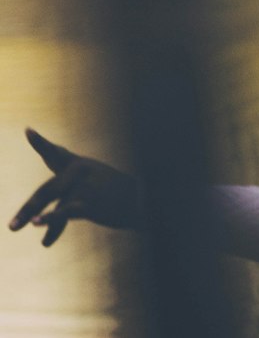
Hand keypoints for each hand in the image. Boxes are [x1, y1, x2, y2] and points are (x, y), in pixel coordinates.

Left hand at [9, 128, 141, 245]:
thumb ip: (70, 188)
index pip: (56, 153)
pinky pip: (65, 211)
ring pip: (53, 201)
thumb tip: (44, 208)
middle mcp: (80, 171)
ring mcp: (85, 185)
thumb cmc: (117, 194)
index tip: (28, 131)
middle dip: (28, 207)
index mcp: (80, 165)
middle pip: (48, 189)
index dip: (41, 143)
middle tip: (11, 227)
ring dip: (36, 218)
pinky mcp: (90, 201)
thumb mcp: (95, 183)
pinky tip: (39, 224)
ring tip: (18, 228)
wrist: (143, 200)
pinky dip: (51, 219)